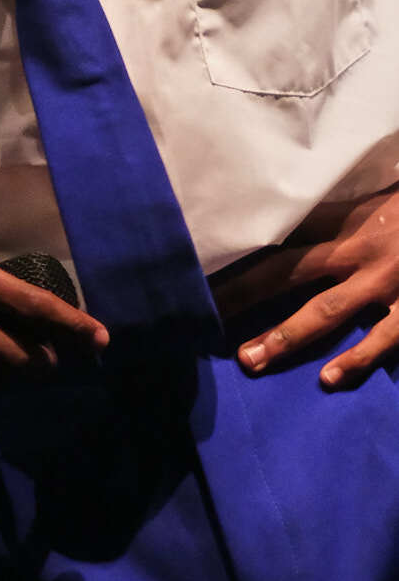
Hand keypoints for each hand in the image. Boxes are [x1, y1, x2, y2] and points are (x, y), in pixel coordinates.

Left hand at [214, 184, 398, 389]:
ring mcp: (386, 281)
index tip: (199, 272)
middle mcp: (356, 249)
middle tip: (205, 314)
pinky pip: (384, 337)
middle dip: (244, 294)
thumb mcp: (373, 200)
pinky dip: (356, 359)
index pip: (280, 237)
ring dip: (286, 336)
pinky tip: (329, 379)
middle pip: (286, 270)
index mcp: (344, 220)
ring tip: (251, 360)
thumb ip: (337, 214)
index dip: (241, 255)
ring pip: (326, 311)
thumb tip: (290, 225)